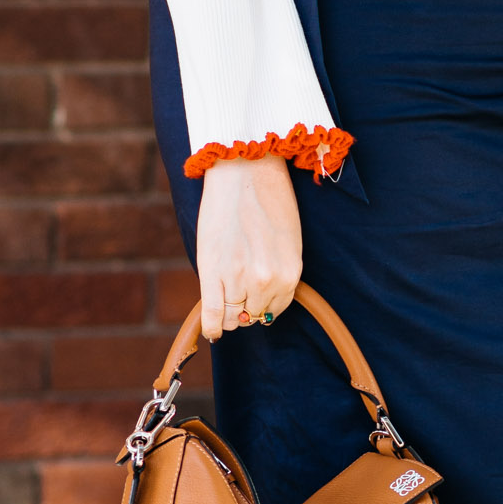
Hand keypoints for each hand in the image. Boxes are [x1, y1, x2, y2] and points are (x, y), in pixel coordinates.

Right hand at [195, 155, 301, 341]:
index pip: (278, 308)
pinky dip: (213, 327)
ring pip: (234, 316)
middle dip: (248, 308)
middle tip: (238, 293)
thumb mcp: (287, 240)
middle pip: (255, 315)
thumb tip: (263, 300)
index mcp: (290, 272)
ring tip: (224, 298)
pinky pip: (213, 314)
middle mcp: (267, 279)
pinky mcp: (213, 271)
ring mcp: (239, 277)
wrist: (244, 171)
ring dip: (230, 312)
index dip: (266, 305)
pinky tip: (213, 332)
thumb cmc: (268, 200)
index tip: (257, 301)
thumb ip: (278, 271)